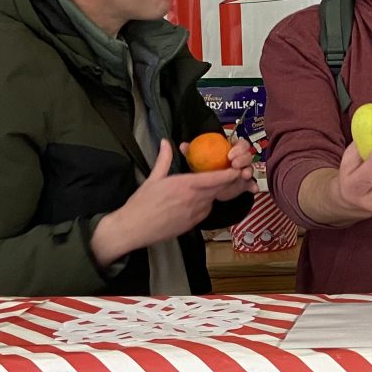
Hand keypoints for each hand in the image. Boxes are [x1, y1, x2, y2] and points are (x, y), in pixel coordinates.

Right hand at [91, 140, 246, 265]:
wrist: (133, 229)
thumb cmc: (141, 203)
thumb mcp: (154, 178)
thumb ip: (164, 159)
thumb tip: (165, 142)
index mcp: (186, 185)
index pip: (216, 178)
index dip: (230, 174)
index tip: (238, 168)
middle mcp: (194, 199)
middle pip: (220, 189)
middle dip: (229, 182)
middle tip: (234, 174)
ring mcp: (195, 213)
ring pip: (213, 200)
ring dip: (217, 193)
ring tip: (217, 185)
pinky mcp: (193, 224)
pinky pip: (206, 211)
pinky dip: (207, 204)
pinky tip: (200, 200)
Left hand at [179, 137, 257, 200]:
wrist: (206, 187)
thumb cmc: (204, 169)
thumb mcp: (197, 160)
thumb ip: (191, 152)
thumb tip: (183, 145)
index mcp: (231, 150)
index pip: (240, 143)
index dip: (238, 147)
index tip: (229, 154)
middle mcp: (239, 160)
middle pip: (248, 154)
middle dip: (243, 158)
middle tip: (234, 164)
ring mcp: (243, 172)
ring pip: (251, 168)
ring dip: (249, 170)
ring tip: (244, 175)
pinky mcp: (244, 184)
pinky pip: (252, 184)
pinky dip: (253, 186)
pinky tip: (252, 189)